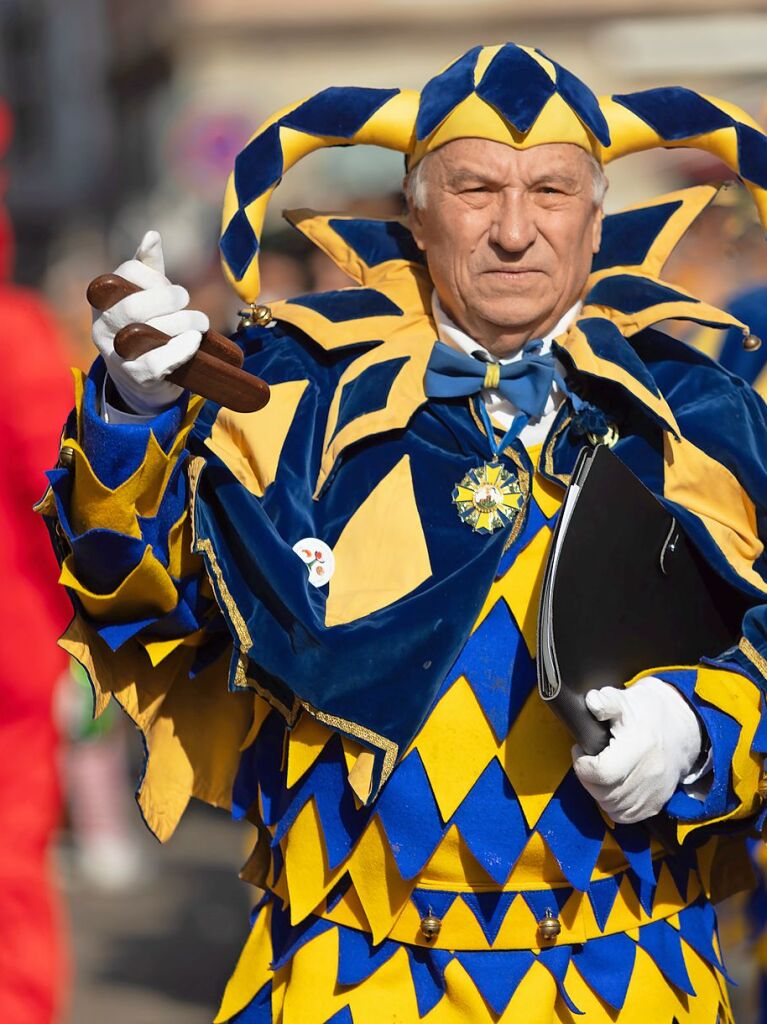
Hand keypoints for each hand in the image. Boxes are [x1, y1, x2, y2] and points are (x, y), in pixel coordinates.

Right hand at [92, 230, 208, 414]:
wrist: (142, 379)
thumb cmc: (146, 328)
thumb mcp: (144, 296)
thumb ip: (147, 268)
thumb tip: (152, 235)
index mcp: (102, 300)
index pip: (124, 276)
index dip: (153, 277)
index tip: (168, 285)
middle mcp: (102, 327)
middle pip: (133, 307)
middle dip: (169, 299)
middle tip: (187, 301)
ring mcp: (117, 354)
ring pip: (146, 333)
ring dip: (183, 323)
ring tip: (201, 322)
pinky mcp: (137, 376)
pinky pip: (158, 361)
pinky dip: (181, 349)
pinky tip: (194, 340)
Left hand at [572, 678, 701, 823]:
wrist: (681, 727)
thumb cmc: (648, 712)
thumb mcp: (626, 699)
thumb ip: (606, 701)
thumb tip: (591, 703)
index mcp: (640, 745)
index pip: (602, 772)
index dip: (582, 764)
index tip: (580, 750)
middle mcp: (650, 773)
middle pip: (604, 793)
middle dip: (586, 778)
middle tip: (586, 761)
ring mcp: (655, 791)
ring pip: (612, 807)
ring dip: (597, 793)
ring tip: (598, 772)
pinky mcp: (658, 802)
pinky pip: (626, 817)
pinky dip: (613, 806)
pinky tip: (611, 787)